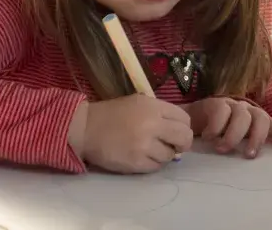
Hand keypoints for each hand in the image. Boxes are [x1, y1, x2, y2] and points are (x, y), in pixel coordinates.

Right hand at [72, 94, 194, 173]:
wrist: (86, 128)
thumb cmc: (114, 114)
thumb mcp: (140, 103)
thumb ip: (160, 113)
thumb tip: (179, 130)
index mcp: (154, 107)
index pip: (185, 119)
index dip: (184, 127)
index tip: (178, 132)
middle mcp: (153, 125)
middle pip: (184, 138)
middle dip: (183, 144)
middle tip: (175, 146)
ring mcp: (144, 145)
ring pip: (170, 155)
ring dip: (165, 155)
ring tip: (152, 151)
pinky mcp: (135, 162)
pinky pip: (156, 167)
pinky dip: (153, 164)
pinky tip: (144, 158)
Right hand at [185, 97, 271, 157]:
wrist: (186, 125)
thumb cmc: (214, 138)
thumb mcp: (231, 144)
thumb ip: (243, 148)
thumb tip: (255, 164)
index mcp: (254, 120)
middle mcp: (246, 111)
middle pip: (261, 118)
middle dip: (257, 137)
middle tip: (249, 155)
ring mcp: (231, 105)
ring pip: (242, 115)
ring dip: (234, 134)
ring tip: (222, 149)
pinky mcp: (215, 102)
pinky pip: (221, 111)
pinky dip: (216, 126)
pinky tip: (209, 137)